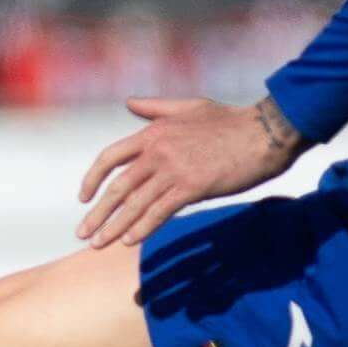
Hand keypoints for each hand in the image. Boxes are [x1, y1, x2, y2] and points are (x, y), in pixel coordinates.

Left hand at [76, 95, 301, 251]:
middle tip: (81, 233)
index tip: (83, 197)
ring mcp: (173, 169)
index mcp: (153, 133)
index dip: (93, 178)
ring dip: (114, 226)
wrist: (265, 131)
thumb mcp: (189, 106)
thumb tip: (129, 102)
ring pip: (135, 203)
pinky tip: (128, 241)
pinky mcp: (192, 187)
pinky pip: (160, 211)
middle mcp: (157, 151)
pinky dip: (142, 228)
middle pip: (117, 186)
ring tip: (97, 244)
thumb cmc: (231, 120)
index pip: (110, 157)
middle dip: (97, 213)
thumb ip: (156, 108)